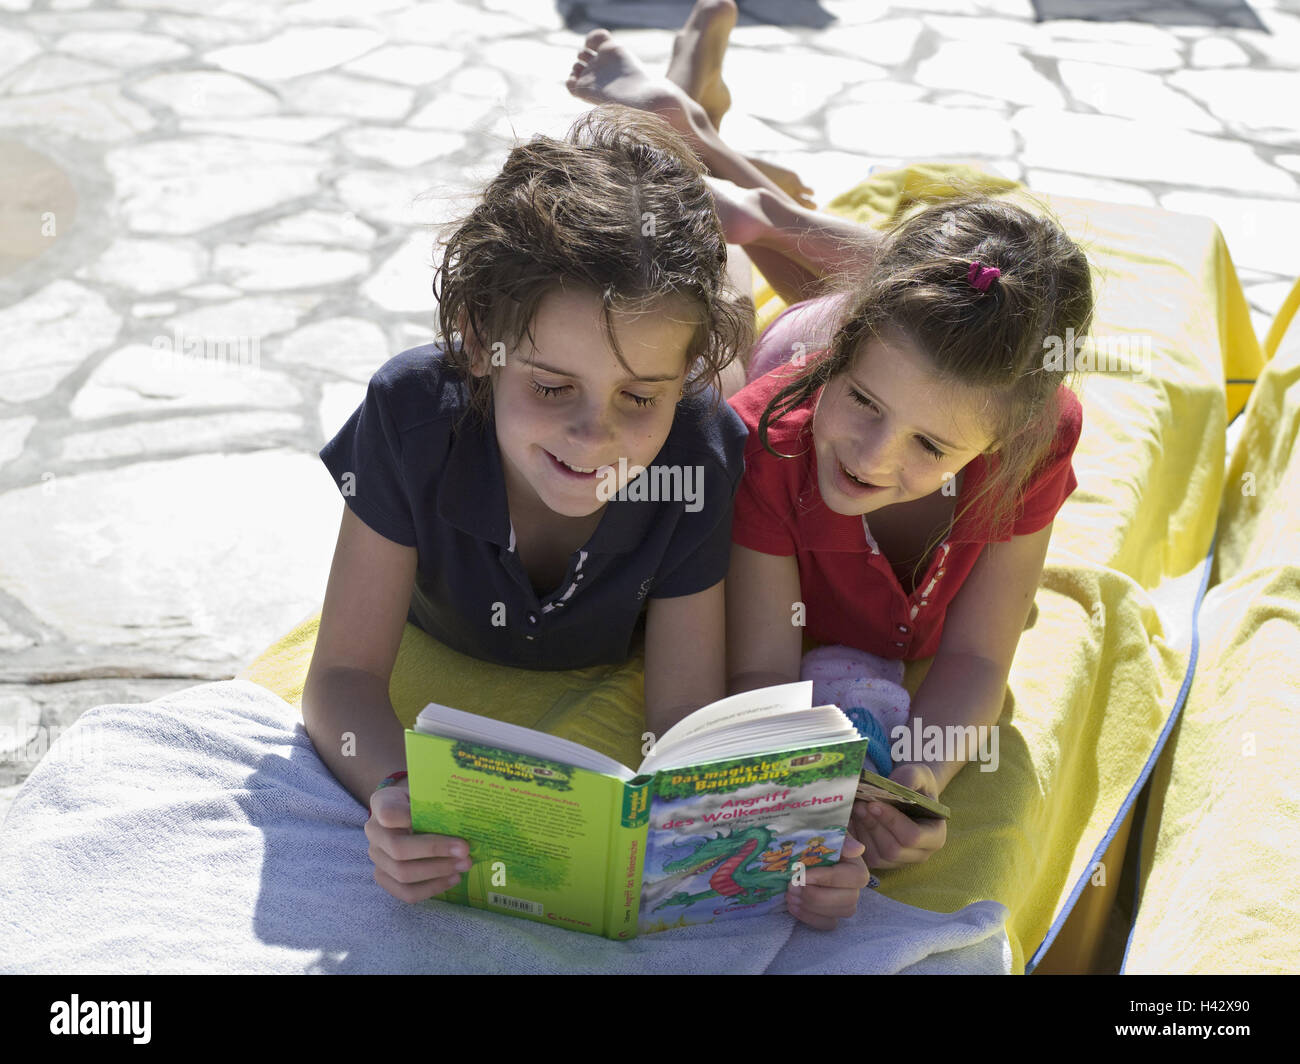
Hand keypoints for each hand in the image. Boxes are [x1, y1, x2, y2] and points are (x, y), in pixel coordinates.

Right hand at [365, 778, 471, 902]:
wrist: (408, 812)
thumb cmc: (422, 801)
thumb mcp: (427, 791)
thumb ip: (436, 800)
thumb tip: (463, 814)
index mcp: (383, 803)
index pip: (388, 813)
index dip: (409, 818)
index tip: (441, 818)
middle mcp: (374, 831)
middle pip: (399, 849)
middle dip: (435, 851)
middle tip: (464, 850)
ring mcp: (377, 857)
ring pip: (403, 874)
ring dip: (438, 872)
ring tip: (464, 865)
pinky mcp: (385, 877)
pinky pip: (406, 892)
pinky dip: (432, 888)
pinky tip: (453, 879)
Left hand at [786, 834, 870, 930]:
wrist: (795, 851)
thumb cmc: (811, 839)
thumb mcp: (822, 831)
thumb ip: (839, 837)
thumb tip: (857, 849)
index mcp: (855, 864)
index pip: (854, 878)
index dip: (828, 879)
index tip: (803, 875)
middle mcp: (854, 886)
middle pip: (849, 900)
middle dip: (817, 896)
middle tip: (792, 887)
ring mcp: (844, 902)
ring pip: (839, 914)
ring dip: (812, 907)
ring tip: (790, 895)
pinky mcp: (831, 914)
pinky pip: (828, 924)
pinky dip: (810, 918)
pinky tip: (793, 906)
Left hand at [849, 762, 947, 869]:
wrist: (905, 793)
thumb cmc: (914, 784)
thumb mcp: (917, 774)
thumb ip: (911, 778)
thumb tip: (900, 788)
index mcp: (935, 836)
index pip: (913, 837)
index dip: (892, 821)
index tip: (874, 804)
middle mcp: (921, 854)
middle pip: (894, 850)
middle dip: (874, 826)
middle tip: (860, 805)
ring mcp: (901, 861)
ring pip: (878, 856)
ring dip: (864, 832)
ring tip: (855, 809)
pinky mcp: (883, 862)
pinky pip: (867, 859)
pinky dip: (857, 841)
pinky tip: (852, 820)